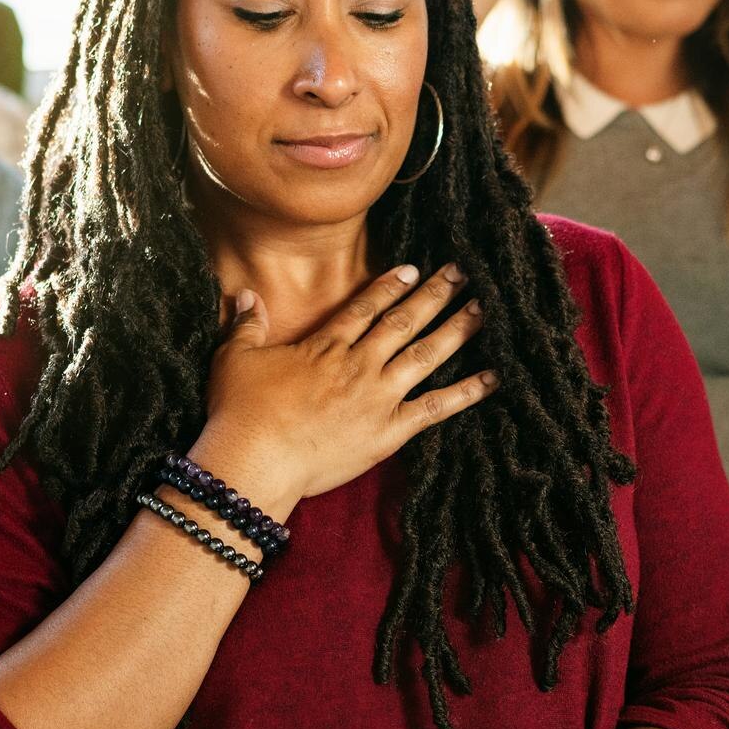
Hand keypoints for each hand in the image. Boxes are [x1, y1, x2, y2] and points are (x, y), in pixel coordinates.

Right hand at [193, 264, 498, 502]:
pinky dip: (467, 392)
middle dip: (436, 294)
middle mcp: (359, 364)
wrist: (256, 460)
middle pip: (405, 321)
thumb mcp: (235, 359)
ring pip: (427, 354)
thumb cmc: (240, 412)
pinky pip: (437, 407)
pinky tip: (493, 377)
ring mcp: (379, 396)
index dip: (391, 285)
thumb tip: (244, 296)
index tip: (413, 268)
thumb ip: (245, 326)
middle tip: (463, 272)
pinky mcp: (390, 431)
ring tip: (485, 309)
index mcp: (325, 346)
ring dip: (458, 329)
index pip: (365, 306)